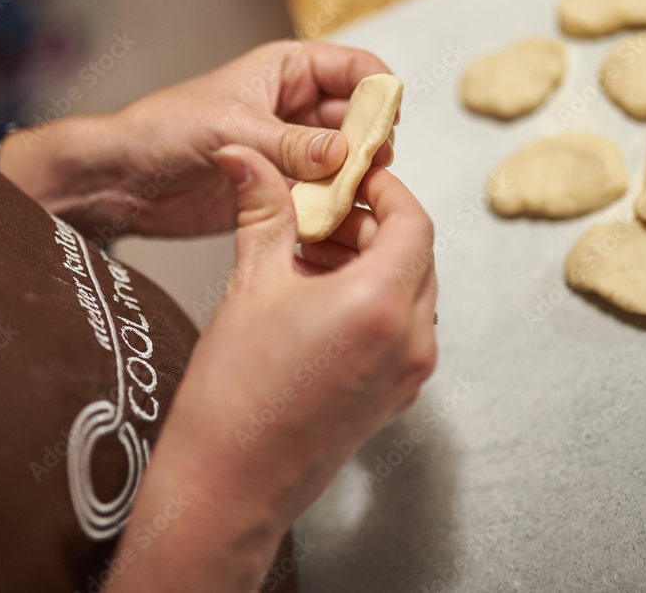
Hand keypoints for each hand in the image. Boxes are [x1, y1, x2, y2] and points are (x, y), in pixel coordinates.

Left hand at [0, 40, 396, 239]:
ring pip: (344, 161)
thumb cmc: (163, 130)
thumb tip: (343, 154)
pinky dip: (332, 206)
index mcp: (288, 70)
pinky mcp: (282, 189)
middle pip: (359, 119)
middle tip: (371, 169)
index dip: (378, 92)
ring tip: (350, 198)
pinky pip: (322, 195)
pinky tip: (332, 219)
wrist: (124, 180)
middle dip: (370, 142)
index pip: (356, 67)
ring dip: (352, 179)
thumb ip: (289, 143)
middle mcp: (296, 108)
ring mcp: (291, 151)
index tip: (387, 123)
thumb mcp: (230, 127)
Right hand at [105, 146, 436, 592]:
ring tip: (311, 256)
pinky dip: (374, 302)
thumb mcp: (251, 286)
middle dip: (372, 226)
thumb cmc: (234, 397)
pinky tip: (320, 299)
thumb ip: (262, 212)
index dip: (385, 190)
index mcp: (381, 306)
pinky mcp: (395, 397)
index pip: (413, 222)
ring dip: (372, 263)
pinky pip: (403, 330)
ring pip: (411, 292)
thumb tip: (245, 159)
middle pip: (416, 255)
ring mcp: (408, 375)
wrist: (228, 486)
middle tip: (321, 216)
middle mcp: (410, 341)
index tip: (353, 179)